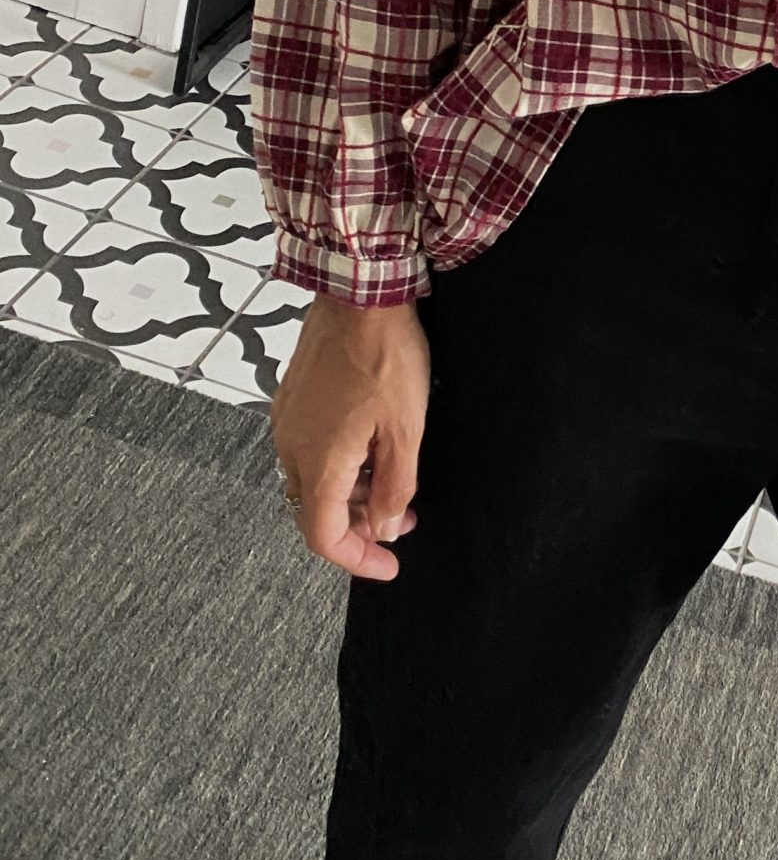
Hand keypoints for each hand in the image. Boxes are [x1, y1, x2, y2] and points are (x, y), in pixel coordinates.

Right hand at [273, 294, 430, 580]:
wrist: (358, 294)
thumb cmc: (385, 356)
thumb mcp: (406, 430)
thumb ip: (396, 487)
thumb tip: (387, 528)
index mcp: (318, 462)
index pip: (323, 535)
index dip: (357, 558)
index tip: (389, 564)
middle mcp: (291, 446)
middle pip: (318, 508)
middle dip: (362, 522)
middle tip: (406, 516)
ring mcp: (289, 421)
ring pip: (316, 478)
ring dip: (355, 490)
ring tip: (397, 477)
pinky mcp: (294, 399)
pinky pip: (313, 448)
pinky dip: (343, 462)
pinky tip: (374, 446)